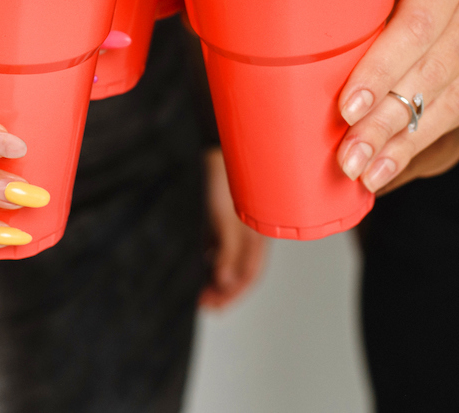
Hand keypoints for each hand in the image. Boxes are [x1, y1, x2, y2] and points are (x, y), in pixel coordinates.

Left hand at [200, 148, 266, 308]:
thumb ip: (227, 252)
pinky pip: (221, 242)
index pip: (247, 276)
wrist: (220, 150)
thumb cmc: (227, 183)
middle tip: (204, 303)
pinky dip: (212, 255)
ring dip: (216, 275)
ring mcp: (238, 225)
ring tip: (200, 288)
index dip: (232, 295)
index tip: (213, 307)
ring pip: (229, 257)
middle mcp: (250, 235)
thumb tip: (225, 282)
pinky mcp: (225, 215)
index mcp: (258, 239)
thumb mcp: (226, 221)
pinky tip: (202, 260)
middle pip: (239, 270)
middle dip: (223, 290)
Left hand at [336, 0, 458, 193]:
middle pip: (436, 72)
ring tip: (372, 171)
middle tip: (349, 159)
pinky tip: (407, 151)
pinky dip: (438, 129)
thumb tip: (335, 62)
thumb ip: (389, 5)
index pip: (416, 28)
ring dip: (411, 141)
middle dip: (387, 122)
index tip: (346, 111)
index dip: (380, 73)